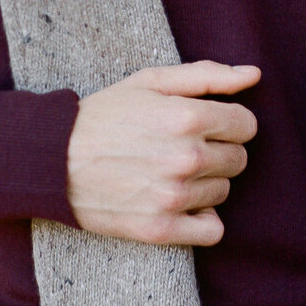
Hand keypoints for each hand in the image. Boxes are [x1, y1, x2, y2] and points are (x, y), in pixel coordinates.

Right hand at [67, 62, 259, 245]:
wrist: (51, 160)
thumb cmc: (105, 115)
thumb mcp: (152, 80)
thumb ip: (208, 75)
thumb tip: (254, 75)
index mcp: (188, 117)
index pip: (246, 125)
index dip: (228, 123)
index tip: (205, 125)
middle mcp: (187, 158)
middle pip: (238, 159)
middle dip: (218, 151)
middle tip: (183, 148)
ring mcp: (174, 196)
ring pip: (223, 192)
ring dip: (205, 183)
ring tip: (170, 172)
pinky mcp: (160, 228)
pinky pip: (212, 230)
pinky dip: (201, 219)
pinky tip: (180, 204)